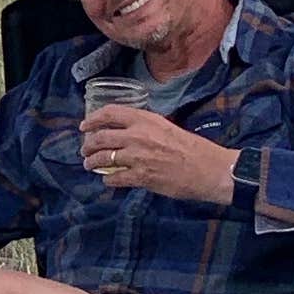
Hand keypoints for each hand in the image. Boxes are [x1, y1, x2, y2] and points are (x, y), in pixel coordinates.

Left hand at [79, 102, 239, 204]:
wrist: (208, 169)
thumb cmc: (192, 148)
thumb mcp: (166, 127)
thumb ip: (146, 127)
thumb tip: (127, 131)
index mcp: (145, 120)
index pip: (110, 113)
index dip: (93, 119)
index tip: (84, 126)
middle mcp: (137, 135)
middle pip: (101, 137)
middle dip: (88, 145)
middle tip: (84, 150)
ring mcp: (137, 157)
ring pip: (103, 158)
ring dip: (92, 163)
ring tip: (89, 165)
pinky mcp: (141, 177)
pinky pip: (115, 178)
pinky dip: (108, 179)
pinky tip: (107, 180)